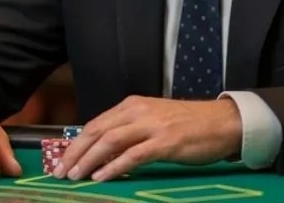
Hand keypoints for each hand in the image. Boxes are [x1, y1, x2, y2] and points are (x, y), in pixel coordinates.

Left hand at [54, 96, 241, 181]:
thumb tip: (100, 150)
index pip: (95, 124)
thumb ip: (128, 130)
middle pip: (96, 131)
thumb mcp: (152, 120)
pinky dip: (115, 166)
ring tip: (76, 176)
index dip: (75, 143)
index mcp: (132, 105)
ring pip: (110, 141)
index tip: (61, 161)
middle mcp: (138, 111)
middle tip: (61, 172)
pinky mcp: (166, 142)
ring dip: (89, 160)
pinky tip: (102, 176)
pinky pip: (134, 155)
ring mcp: (152, 125)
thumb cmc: (188, 124)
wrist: (222, 122)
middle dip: (75, 152)